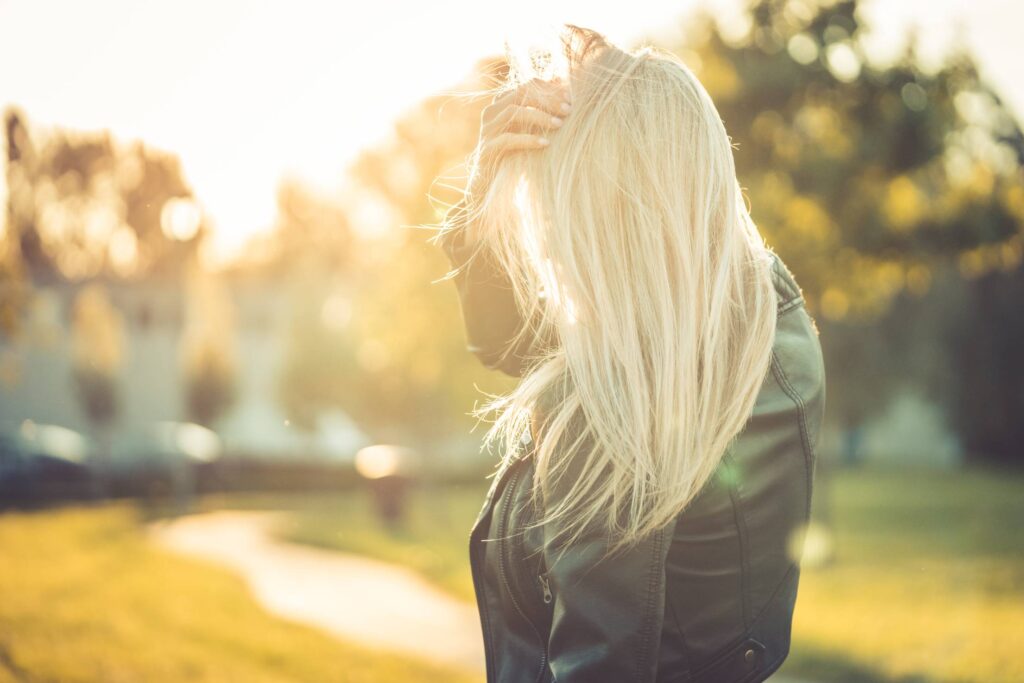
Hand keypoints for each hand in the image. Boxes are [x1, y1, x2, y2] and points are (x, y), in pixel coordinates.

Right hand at [466, 77, 572, 200]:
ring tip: (559, 124)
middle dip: (547, 100)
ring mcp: (487, 130)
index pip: (527, 86)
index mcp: (502, 103)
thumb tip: (562, 81)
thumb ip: (540, 108)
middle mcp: (492, 112)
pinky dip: (528, 139)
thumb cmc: (515, 153)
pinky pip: (508, 139)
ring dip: (539, 116)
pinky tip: (545, 143)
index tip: (570, 96)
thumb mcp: (528, 128)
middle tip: (568, 110)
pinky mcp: (487, 149)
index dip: (549, 88)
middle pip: (520, 94)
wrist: (490, 183)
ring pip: (513, 112)